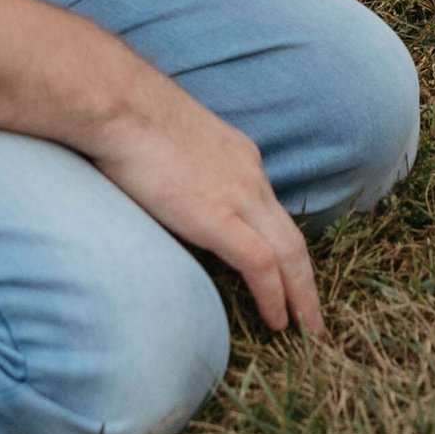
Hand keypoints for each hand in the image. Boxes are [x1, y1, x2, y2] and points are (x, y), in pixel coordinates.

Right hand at [83, 80, 323, 335]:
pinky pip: (261, 265)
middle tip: (315, 316)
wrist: (119, 103)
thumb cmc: (129, 116)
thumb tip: (171, 196)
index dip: (281, 245)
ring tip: (308, 329)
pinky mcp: (218, 217)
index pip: (269, 209)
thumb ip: (183, 171)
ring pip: (289, 254)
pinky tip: (277, 321)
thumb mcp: (170, 142)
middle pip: (293, 237)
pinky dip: (275, 296)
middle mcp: (249, 176)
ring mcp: (238, 196)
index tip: (285, 273)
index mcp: (239, 157)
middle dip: (307, 279)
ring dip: (302, 296)